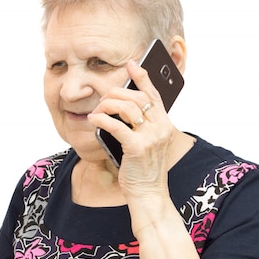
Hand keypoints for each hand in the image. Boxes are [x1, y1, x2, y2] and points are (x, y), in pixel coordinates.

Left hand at [88, 60, 175, 198]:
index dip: (142, 77)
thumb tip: (121, 107)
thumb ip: (141, 126)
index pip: (154, 94)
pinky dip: (102, 119)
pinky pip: (116, 125)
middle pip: (137, 98)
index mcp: (165, 125)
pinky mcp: (137, 147)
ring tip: (97, 111)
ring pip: (127, 107)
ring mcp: (150, 137)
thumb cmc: (144, 170)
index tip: (131, 64)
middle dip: (116, 94)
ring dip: (107, 105)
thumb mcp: (147, 143)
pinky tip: (94, 120)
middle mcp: (161, 128)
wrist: (149, 194)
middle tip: (103, 99)